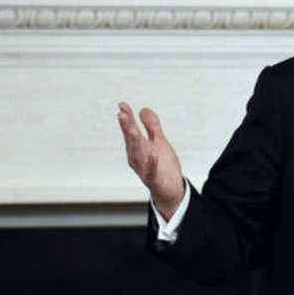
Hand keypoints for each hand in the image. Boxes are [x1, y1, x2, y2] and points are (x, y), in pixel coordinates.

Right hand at [118, 102, 184, 219]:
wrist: (172, 190)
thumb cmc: (163, 166)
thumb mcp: (159, 142)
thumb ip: (152, 127)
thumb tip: (143, 109)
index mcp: (138, 148)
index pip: (130, 130)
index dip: (127, 118)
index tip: (122, 105)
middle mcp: (137, 158)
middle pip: (132, 140)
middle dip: (127, 127)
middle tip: (121, 114)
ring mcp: (144, 169)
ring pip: (138, 154)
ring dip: (135, 142)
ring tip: (132, 130)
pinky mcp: (154, 180)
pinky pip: (151, 172)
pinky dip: (151, 164)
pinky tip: (153, 155)